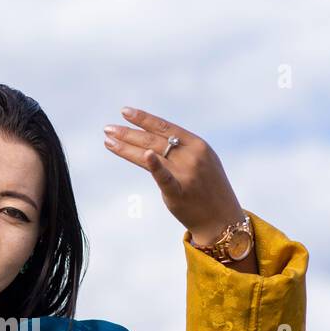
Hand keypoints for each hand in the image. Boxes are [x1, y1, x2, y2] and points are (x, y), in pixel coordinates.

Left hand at [103, 106, 244, 247]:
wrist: (222, 219)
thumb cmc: (209, 189)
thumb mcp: (202, 161)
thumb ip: (181, 150)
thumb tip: (155, 141)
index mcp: (198, 145)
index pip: (165, 127)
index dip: (144, 119)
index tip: (125, 111)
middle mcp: (192, 156)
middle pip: (153, 140)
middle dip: (128, 133)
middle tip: (107, 128)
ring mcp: (186, 174)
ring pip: (151, 154)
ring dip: (127, 146)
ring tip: (108, 139)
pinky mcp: (179, 193)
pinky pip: (164, 177)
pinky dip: (154, 165)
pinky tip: (144, 154)